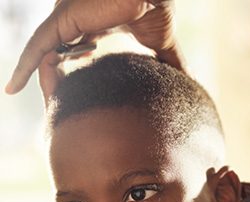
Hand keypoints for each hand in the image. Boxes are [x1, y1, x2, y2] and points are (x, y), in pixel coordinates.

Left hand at [6, 0, 181, 95]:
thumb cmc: (158, 8)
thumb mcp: (162, 44)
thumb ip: (170, 64)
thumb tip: (189, 85)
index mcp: (96, 24)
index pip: (76, 51)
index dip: (70, 68)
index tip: (68, 87)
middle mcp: (76, 20)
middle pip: (55, 54)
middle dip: (48, 76)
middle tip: (46, 102)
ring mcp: (67, 18)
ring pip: (41, 53)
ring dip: (31, 74)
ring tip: (17, 94)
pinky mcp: (64, 19)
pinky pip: (38, 47)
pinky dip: (25, 67)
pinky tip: (12, 88)